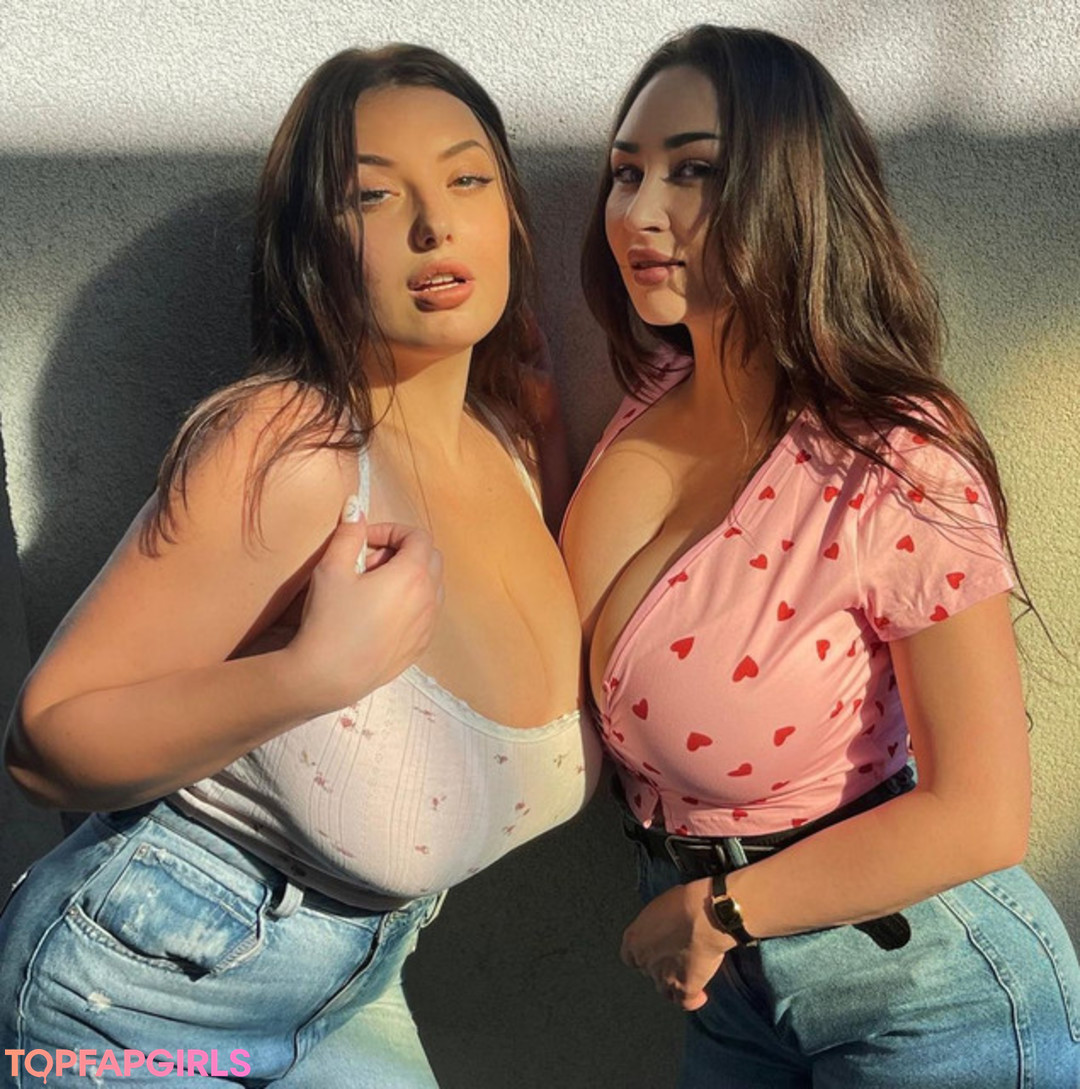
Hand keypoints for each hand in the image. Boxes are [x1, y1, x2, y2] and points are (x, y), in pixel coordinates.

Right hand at [284, 503, 442, 708]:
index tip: (364, 540)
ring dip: (408, 577)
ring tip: (371, 588)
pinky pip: (426, 612)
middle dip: (401, 551)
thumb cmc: (329, 620)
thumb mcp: (332, 569)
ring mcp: (428, 625)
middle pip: (430, 558)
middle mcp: (429, 599)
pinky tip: (378, 613)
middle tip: (367, 563)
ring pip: (431, 586)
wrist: (328, 676)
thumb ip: (348, 533)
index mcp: (413, 575)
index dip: (391, 530)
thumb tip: (354, 506)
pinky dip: (410, 602)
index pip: (418, 536)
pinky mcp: (420, 646)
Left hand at [620, 878, 734, 1010]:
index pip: (629, 957)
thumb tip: (665, 924)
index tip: (653, 952)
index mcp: (634, 939)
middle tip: (676, 957)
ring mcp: (663, 978)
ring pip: (665, 990)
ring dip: (675, 984)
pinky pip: (686, 1003)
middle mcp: (645, 960)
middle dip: (661, 966)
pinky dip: (694, 1000)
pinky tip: (700, 995)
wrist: (703, 916)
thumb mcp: (661, 905)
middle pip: (649, 972)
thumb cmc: (685, 903)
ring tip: (688, 974)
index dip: (643, 955)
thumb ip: (657, 922)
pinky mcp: (684, 989)